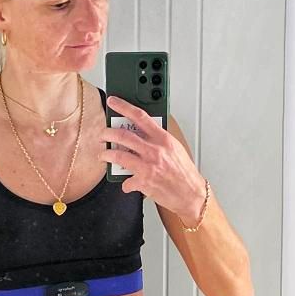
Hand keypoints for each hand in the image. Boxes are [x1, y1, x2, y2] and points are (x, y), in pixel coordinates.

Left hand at [102, 95, 205, 216]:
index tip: (113, 102)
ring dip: (106, 155)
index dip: (124, 106)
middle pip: (123, 135)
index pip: (140, 116)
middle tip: (103, 135)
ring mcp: (147, 166)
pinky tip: (127, 183)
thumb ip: (158, 139)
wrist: (191, 194)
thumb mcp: (174, 149)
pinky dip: (125, 183)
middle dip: (107, 133)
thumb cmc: (184, 172)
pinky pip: (126, 181)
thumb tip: (141, 134)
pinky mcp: (143, 182)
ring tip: (103, 155)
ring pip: (118, 155)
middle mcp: (154, 150)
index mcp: (163, 139)